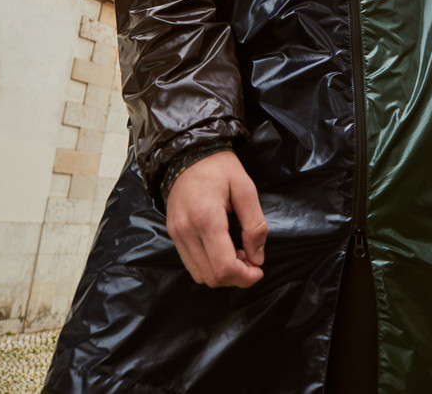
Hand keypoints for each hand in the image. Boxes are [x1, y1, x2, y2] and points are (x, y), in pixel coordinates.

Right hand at [166, 150, 267, 287]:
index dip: (245, 277)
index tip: (259, 269)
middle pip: (212, 277)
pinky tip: (222, 249)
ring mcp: (176, 234)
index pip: (224, 267)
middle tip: (251, 258)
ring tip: (237, 253)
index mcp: (206, 218)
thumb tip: (257, 258)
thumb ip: (255, 225)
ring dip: (222, 273)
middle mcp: (186, 230)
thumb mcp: (246, 188)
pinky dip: (209, 265)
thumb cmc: (220, 168)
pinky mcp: (173, 234)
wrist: (189, 153)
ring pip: (200, 275)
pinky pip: (191, 264)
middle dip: (236, 277)